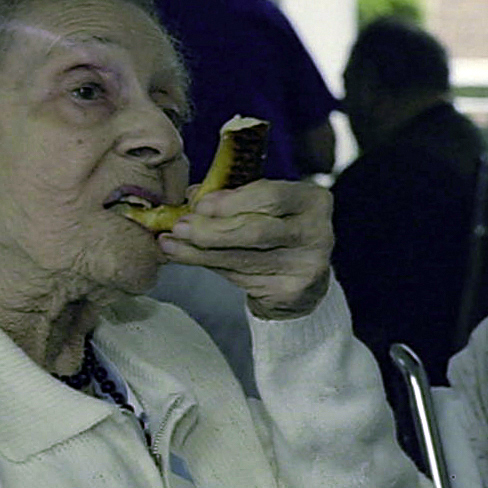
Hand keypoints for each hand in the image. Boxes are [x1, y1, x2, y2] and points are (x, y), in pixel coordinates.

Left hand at [158, 179, 332, 319]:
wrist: (302, 280)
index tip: (199, 204)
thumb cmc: (277, 232)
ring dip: (199, 251)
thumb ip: (234, 197)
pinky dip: (208, 266)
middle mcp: (316, 232)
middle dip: (211, 230)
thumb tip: (193, 195)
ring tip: (171, 244)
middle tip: (180, 227)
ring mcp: (306, 265)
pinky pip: (240, 278)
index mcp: (312, 200)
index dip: (231, 201)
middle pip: (256, 230)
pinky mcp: (291, 292)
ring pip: (243, 258)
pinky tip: (185, 257)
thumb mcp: (263, 207)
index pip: (271, 196)